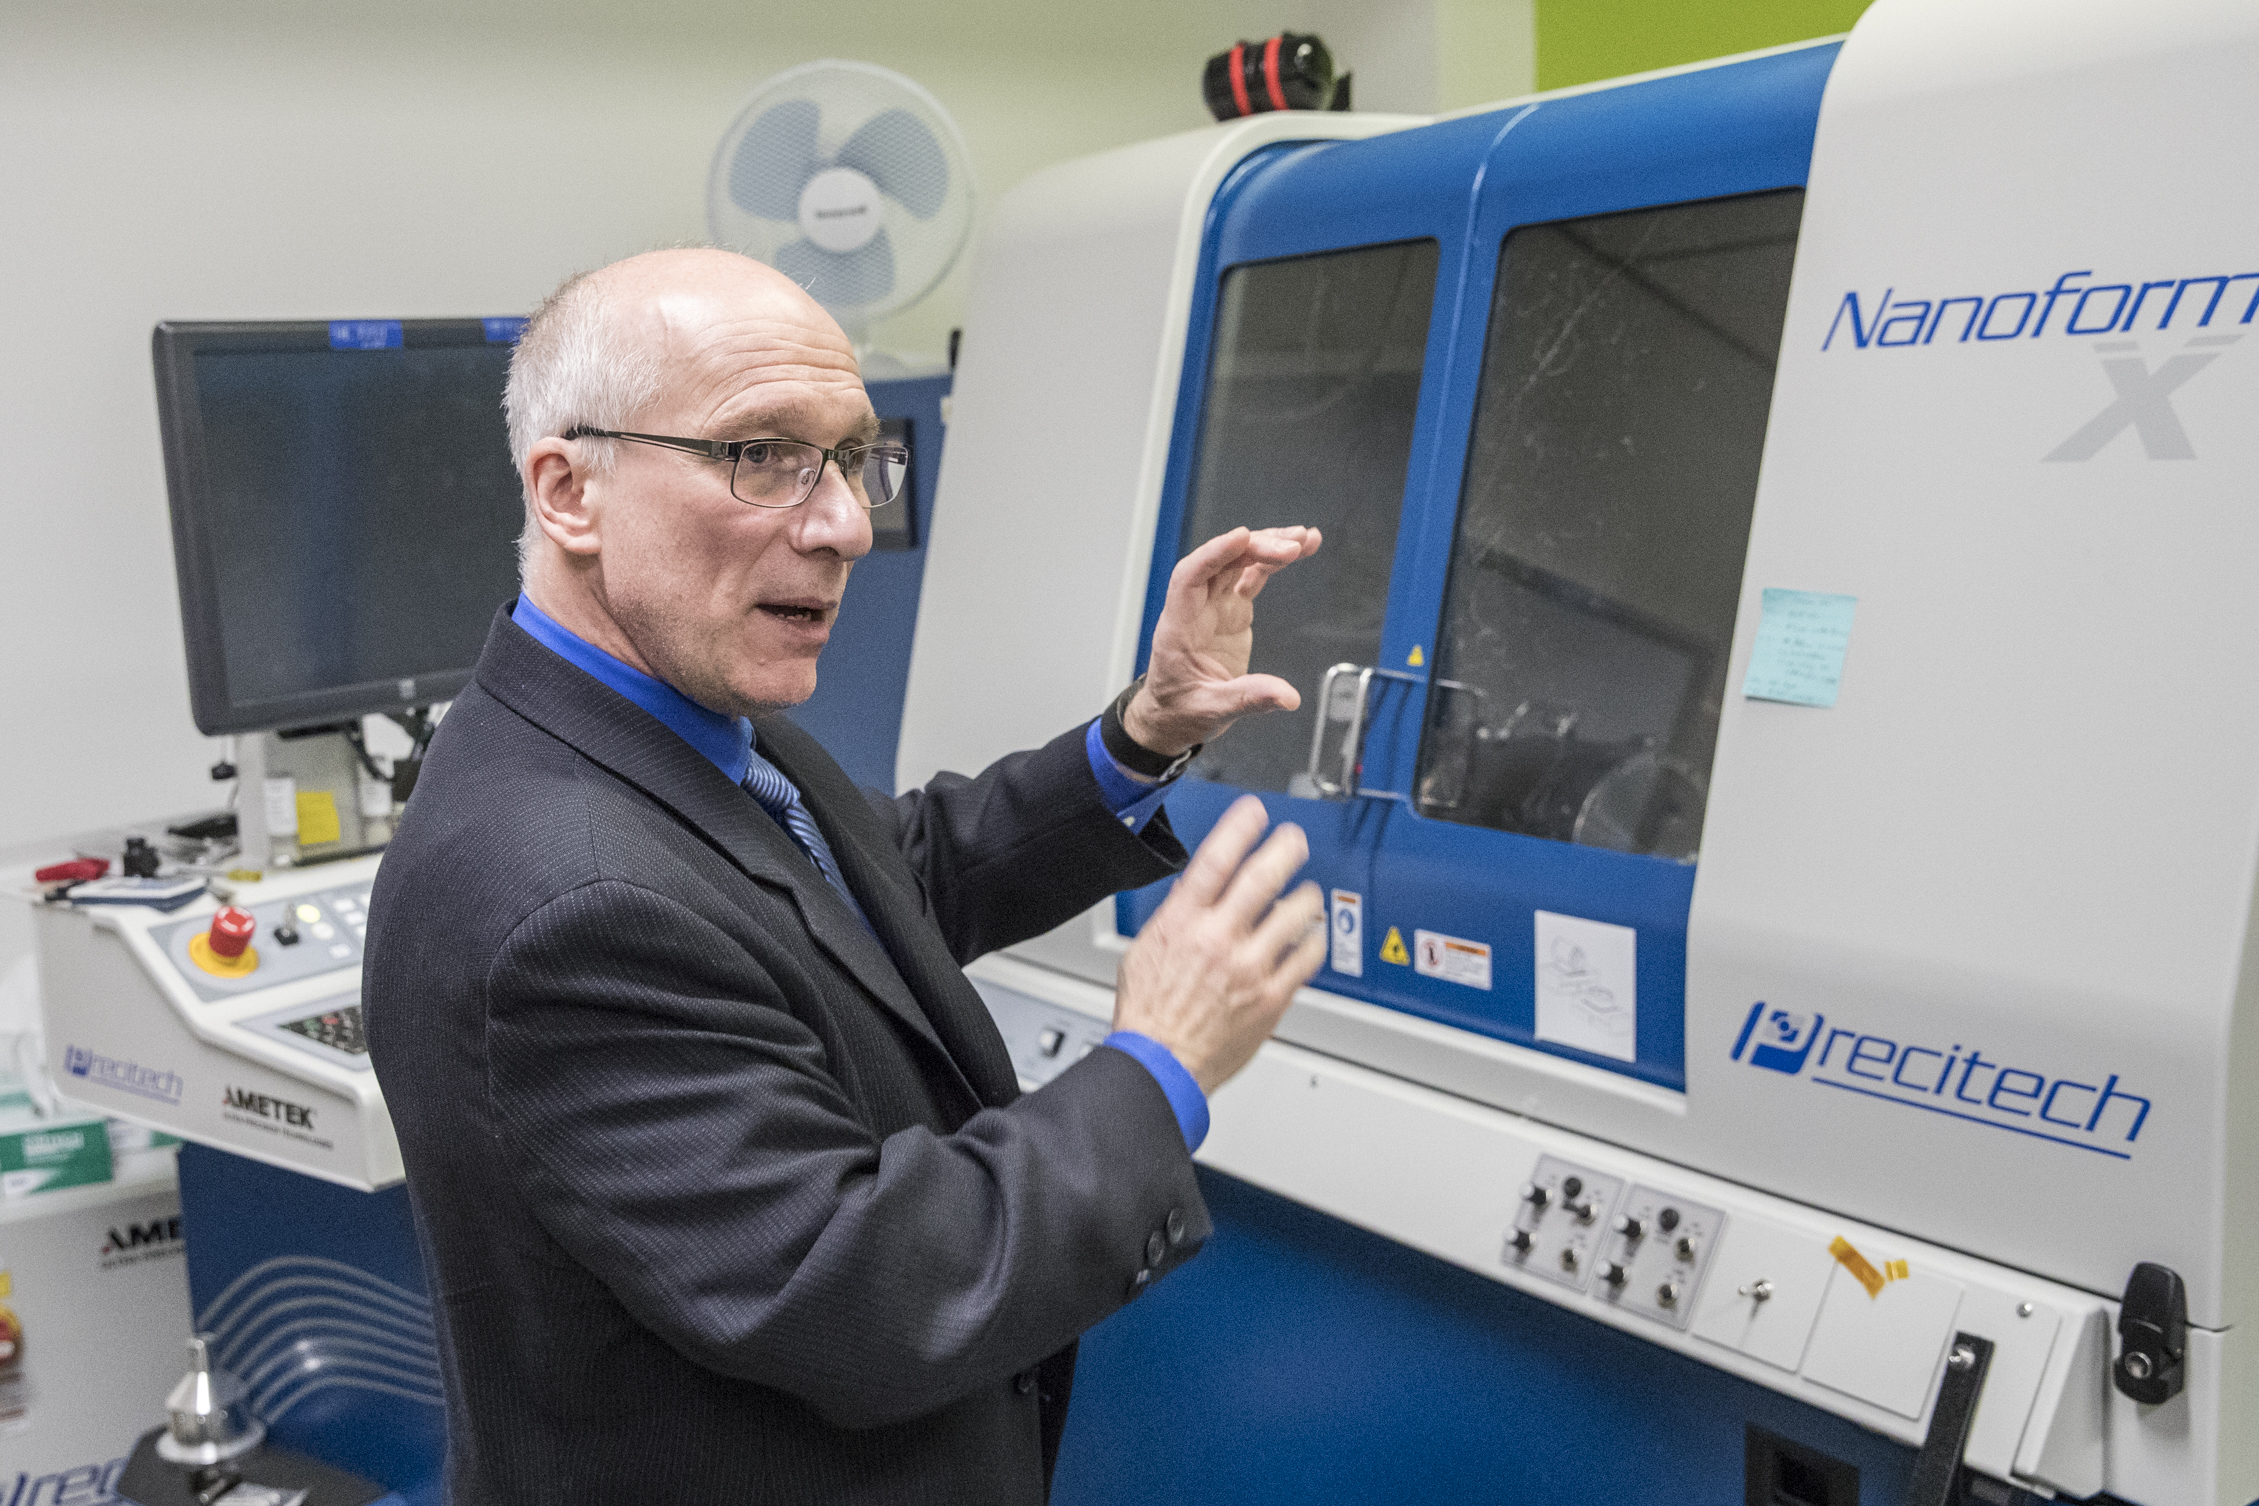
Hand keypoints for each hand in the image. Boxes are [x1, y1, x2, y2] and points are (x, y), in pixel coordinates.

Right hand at [1112, 795, 1326, 1094]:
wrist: (1159, 1064)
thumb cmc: (1148, 1014)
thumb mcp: (1145, 949)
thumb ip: (1177, 917)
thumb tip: (1195, 893)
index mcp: (1183, 923)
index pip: (1216, 860)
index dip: (1239, 828)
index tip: (1255, 812)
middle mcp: (1218, 940)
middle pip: (1262, 878)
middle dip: (1285, 849)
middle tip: (1295, 840)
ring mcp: (1249, 969)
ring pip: (1294, 915)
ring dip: (1306, 897)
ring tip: (1309, 894)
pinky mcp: (1271, 998)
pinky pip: (1306, 960)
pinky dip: (1313, 944)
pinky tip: (1311, 940)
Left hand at [1123, 526, 1323, 756]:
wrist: (1174, 716)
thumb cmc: (1180, 711)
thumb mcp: (1212, 711)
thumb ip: (1249, 700)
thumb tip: (1288, 697)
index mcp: (1180, 628)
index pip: (1190, 577)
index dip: (1215, 554)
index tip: (1243, 537)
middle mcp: (1196, 609)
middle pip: (1221, 564)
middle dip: (1256, 548)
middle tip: (1292, 546)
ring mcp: (1214, 606)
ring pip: (1238, 563)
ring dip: (1269, 546)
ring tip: (1305, 538)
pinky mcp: (1232, 610)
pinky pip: (1252, 575)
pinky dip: (1274, 562)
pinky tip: (1299, 549)